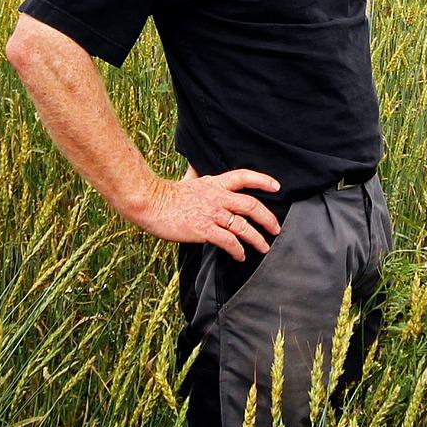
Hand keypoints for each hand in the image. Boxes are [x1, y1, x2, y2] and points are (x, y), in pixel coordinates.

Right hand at [133, 164, 281, 259]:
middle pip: (251, 206)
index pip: (244, 177)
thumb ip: (198, 179)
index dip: (263, 180)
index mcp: (214, 184)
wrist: (149, 203)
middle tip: (276, 229)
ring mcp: (212, 214)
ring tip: (264, 247)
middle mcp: (217, 197)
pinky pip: (228, 242)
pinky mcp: (204, 229)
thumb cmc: (165, 195)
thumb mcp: (188, 180)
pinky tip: (240, 256)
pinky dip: (238, 250)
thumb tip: (195, 170)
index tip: (277, 186)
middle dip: (268, 219)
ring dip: (257, 239)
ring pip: (243, 226)